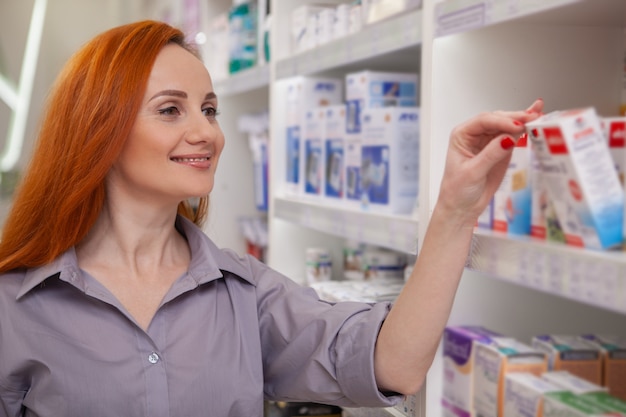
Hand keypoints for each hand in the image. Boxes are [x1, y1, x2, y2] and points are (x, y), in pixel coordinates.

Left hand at [437, 99, 543, 225]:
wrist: (462, 207)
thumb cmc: (458, 190)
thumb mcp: (473, 172)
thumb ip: (491, 154)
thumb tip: (508, 138)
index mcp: (462, 135)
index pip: (483, 121)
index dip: (501, 121)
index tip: (517, 126)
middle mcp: (474, 134)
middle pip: (496, 119)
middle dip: (515, 118)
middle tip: (533, 117)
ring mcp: (488, 141)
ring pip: (506, 125)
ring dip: (522, 120)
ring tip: (538, 116)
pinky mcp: (500, 149)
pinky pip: (513, 136)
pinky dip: (523, 130)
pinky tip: (534, 122)